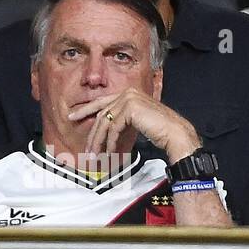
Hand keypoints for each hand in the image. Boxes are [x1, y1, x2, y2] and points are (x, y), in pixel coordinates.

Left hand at [66, 88, 201, 161]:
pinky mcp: (130, 109)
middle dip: (92, 133)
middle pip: (101, 113)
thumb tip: (105, 129)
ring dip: (98, 141)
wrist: (175, 133)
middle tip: (85, 148)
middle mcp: (128, 93)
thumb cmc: (160, 130)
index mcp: (129, 93)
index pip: (102, 101)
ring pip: (105, 122)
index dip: (86, 109)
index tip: (73, 116)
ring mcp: (129, 99)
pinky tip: (110, 153)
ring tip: (94, 156)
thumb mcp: (136, 122)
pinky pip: (113, 129)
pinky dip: (110, 143)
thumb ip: (122, 119)